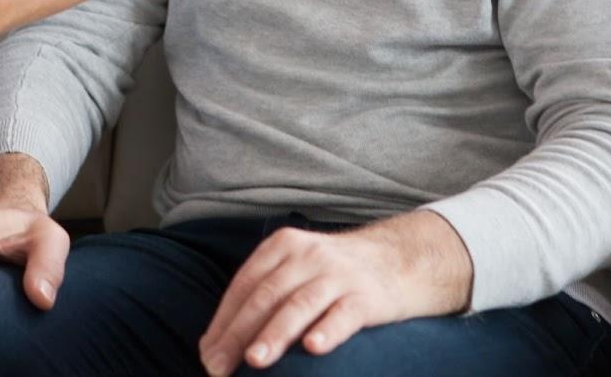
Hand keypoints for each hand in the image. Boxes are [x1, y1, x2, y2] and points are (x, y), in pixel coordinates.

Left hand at [198, 212, 472, 375]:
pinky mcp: (367, 295)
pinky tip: (314, 348)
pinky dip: (328, 330)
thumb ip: (264, 296)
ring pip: (299, 304)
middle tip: (218, 366)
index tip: (208, 354)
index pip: (245, 285)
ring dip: (274, 334)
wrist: (402, 259)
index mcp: (282, 247)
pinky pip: (344, 314)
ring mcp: (338, 274)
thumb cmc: (335, 274)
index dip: (224, 321)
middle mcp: (307, 255)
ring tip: (255, 362)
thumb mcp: (297, 268)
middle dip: (238, 333)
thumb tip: (217, 343)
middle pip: (266, 295)